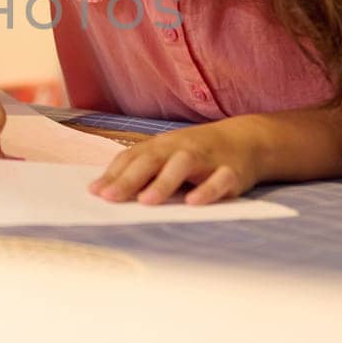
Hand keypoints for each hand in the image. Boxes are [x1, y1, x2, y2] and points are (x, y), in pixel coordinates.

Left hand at [89, 121, 260, 204]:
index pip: (133, 158)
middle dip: (130, 179)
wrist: (246, 140)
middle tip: (110, 198)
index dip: (114, 175)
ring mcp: (206, 159)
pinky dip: (207, 190)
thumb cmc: (195, 152)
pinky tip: (193, 203)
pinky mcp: (231, 172)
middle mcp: (180, 149)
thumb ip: (135, 170)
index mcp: (161, 146)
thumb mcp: (165, 155)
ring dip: (163, 182)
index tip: (95, 193)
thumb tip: (98, 190)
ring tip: (146, 201)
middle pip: (152, 160)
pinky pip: (219, 180)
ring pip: (183, 165)